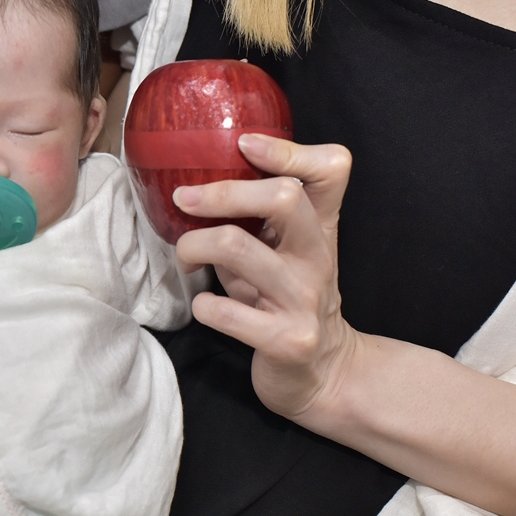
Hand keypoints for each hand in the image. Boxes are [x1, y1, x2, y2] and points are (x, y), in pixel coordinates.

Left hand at [173, 134, 360, 417]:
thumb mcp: (281, 250)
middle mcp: (318, 257)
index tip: (242, 143)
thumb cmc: (283, 298)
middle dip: (222, 193)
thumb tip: (193, 177)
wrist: (322, 373)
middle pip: (284, 197)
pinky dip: (202, 305)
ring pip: (237, 247)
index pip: (331, 168)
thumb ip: (256, 216)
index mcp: (320, 227)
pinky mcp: (288, 340)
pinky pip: (226, 312)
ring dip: (193, 245)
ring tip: (184, 256)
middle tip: (184, 200)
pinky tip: (204, 307)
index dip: (288, 149)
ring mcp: (304, 299)